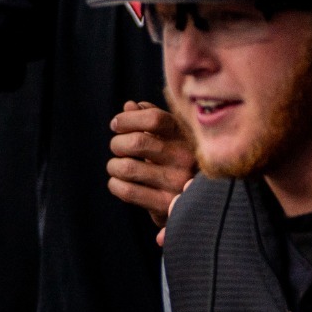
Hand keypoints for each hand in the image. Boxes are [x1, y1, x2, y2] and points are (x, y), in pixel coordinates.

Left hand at [108, 101, 195, 242]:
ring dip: (113, 165)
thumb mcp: (170, 136)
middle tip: (117, 148)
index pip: (154, 118)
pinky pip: (127, 191)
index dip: (127, 119)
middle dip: (117, 143)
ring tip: (117, 166)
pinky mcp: (166, 205)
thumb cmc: (176, 160)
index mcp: (186, 136)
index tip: (116, 124)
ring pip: (127, 168)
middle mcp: (185, 158)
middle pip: (137, 142)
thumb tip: (129, 106)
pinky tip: (118, 182)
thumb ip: (150, 118)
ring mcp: (177, 182)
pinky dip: (115, 184)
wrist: (198, 202)